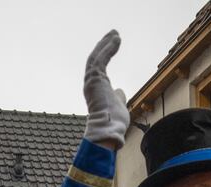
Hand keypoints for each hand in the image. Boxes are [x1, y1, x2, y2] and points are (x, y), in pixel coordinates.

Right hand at [83, 30, 129, 148]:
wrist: (108, 128)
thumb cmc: (113, 121)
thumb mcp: (118, 104)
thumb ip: (118, 96)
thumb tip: (120, 90)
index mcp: (95, 89)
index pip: (98, 67)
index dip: (105, 54)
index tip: (112, 44)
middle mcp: (90, 83)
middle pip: (95, 58)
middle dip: (104, 45)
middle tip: (113, 34)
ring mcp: (91, 80)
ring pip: (96, 56)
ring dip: (106, 44)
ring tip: (116, 34)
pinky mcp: (95, 78)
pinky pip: (101, 58)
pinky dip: (108, 48)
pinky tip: (116, 40)